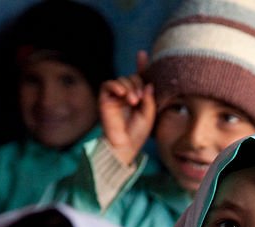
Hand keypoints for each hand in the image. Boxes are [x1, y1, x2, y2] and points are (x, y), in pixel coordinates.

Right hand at [99, 50, 154, 165]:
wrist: (124, 145)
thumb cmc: (138, 133)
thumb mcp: (149, 114)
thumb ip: (149, 98)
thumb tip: (149, 83)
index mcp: (139, 97)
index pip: (140, 78)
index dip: (141, 66)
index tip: (142, 54)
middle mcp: (127, 95)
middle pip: (133, 77)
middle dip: (138, 84)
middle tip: (140, 98)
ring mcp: (115, 96)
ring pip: (122, 79)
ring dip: (129, 87)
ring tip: (133, 101)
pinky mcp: (105, 99)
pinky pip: (108, 84)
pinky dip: (115, 85)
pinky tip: (122, 94)